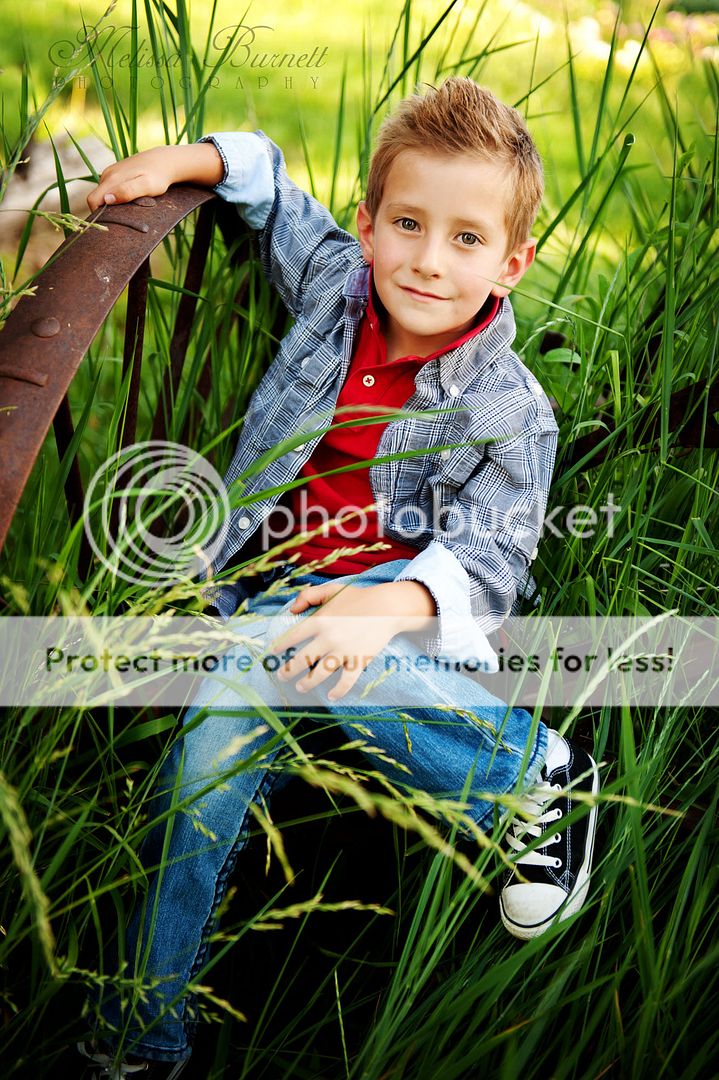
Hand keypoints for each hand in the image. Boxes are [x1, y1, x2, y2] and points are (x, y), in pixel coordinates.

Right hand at [86, 143, 223, 211]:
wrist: (165, 161)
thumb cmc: (158, 177)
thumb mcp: (146, 186)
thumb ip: (127, 192)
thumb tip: (107, 199)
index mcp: (111, 179)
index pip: (92, 200)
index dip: (98, 214)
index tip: (111, 223)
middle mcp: (107, 174)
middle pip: (97, 198)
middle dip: (106, 210)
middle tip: (124, 218)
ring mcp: (111, 172)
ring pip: (104, 193)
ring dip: (113, 204)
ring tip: (130, 207)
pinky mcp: (116, 172)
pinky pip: (110, 188)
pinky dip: (117, 196)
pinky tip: (131, 198)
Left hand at [269, 583, 401, 702]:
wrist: (386, 607)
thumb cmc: (358, 597)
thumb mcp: (331, 589)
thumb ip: (308, 595)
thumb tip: (292, 610)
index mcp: (320, 620)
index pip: (294, 636)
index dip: (281, 645)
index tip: (273, 652)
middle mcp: (328, 637)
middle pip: (303, 659)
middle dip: (288, 671)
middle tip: (282, 677)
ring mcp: (344, 650)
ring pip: (320, 673)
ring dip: (307, 684)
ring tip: (300, 688)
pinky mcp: (359, 660)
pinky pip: (346, 681)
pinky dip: (339, 691)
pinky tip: (331, 696)